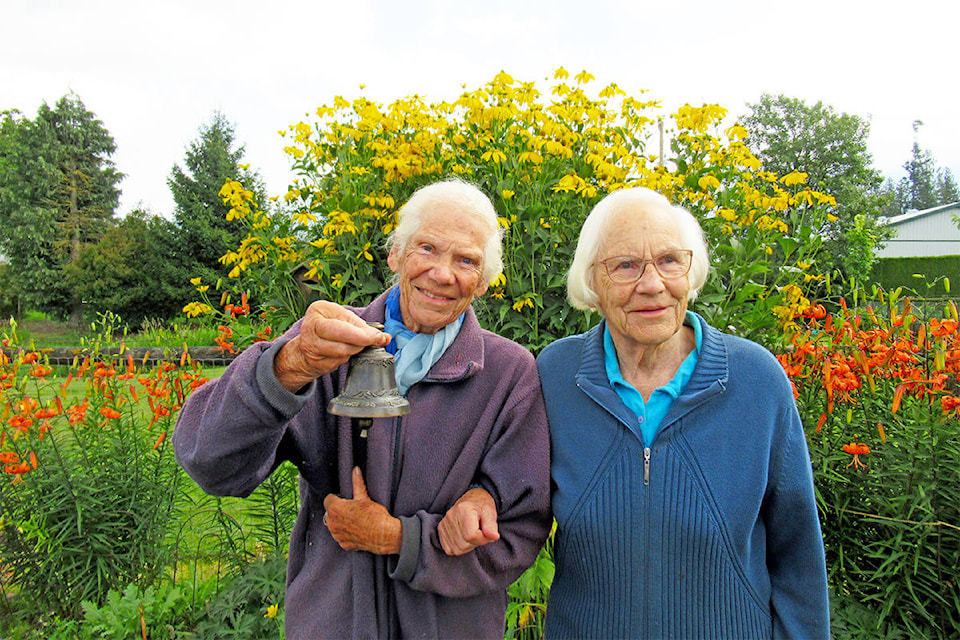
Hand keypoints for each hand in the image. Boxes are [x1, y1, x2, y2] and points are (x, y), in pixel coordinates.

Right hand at [274, 301, 390, 391]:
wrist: (307, 345)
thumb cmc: (330, 327)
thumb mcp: (343, 318)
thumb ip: (362, 326)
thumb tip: (385, 338)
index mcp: (317, 310)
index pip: (343, 324)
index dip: (363, 333)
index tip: (379, 337)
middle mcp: (310, 327)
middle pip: (342, 340)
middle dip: (362, 342)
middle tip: (375, 341)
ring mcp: (310, 346)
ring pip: (342, 353)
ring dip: (355, 350)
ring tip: (356, 344)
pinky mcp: (315, 362)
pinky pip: (338, 362)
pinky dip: (346, 358)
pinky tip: (344, 352)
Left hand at [323, 467, 401, 554]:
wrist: (384, 535)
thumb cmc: (374, 516)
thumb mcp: (364, 497)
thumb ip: (357, 483)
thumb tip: (355, 469)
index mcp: (335, 509)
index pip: (328, 500)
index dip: (336, 498)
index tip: (344, 499)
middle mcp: (333, 523)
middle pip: (329, 513)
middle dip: (337, 510)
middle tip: (351, 509)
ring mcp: (337, 535)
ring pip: (334, 525)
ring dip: (340, 522)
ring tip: (354, 519)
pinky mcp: (343, 544)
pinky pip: (340, 536)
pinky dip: (346, 533)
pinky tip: (356, 529)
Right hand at [438, 487, 499, 555]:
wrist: (472, 498)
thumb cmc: (482, 506)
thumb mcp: (490, 512)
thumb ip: (492, 526)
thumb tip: (495, 537)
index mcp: (464, 509)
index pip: (471, 536)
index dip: (483, 538)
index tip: (487, 533)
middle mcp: (451, 516)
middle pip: (464, 544)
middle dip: (476, 542)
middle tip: (481, 533)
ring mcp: (444, 523)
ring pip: (457, 549)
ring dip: (468, 546)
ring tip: (473, 534)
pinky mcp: (441, 529)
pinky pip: (449, 549)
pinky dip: (459, 547)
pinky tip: (464, 538)